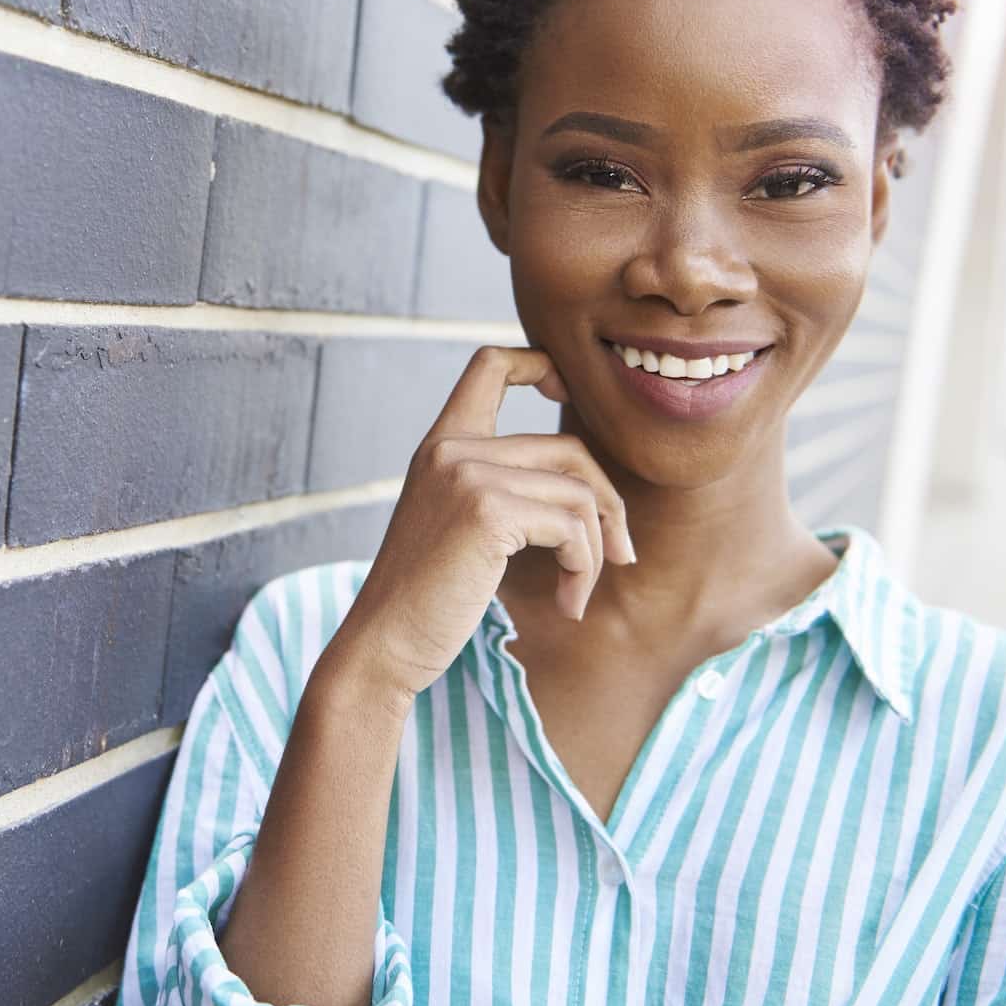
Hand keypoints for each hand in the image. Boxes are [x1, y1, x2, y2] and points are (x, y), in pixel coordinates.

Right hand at [325, 345, 635, 710]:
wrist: (385, 642)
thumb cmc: (428, 597)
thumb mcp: (459, 524)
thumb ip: (500, 488)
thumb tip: (591, 489)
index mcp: (441, 444)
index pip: (491, 362)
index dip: (540, 363)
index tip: (564, 393)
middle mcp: (452, 448)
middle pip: (568, 449)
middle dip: (608, 504)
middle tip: (620, 554)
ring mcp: (467, 474)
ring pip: (579, 493)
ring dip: (595, 551)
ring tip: (578, 593)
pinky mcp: (487, 511)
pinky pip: (572, 528)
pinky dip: (584, 570)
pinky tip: (569, 604)